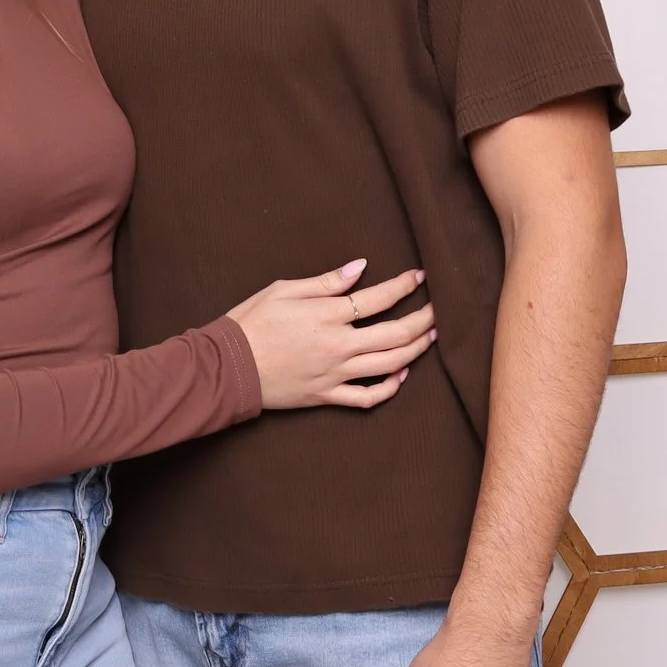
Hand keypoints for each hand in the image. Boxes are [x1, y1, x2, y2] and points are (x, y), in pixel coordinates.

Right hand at [227, 259, 433, 409]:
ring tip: (430, 337)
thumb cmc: (250, 323)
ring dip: (416, 350)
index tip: (420, 278)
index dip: (403, 286)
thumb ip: (324, 282)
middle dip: (423, 320)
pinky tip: (400, 376)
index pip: (379, 298)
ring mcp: (335, 374)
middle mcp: (338, 346)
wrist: (227, 368)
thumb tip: (359, 268)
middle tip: (440, 309)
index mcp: (327, 315)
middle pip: (395, 334)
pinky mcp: (327, 396)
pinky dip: (389, 389)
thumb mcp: (283, 290)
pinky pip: (367, 398)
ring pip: (390, 365)